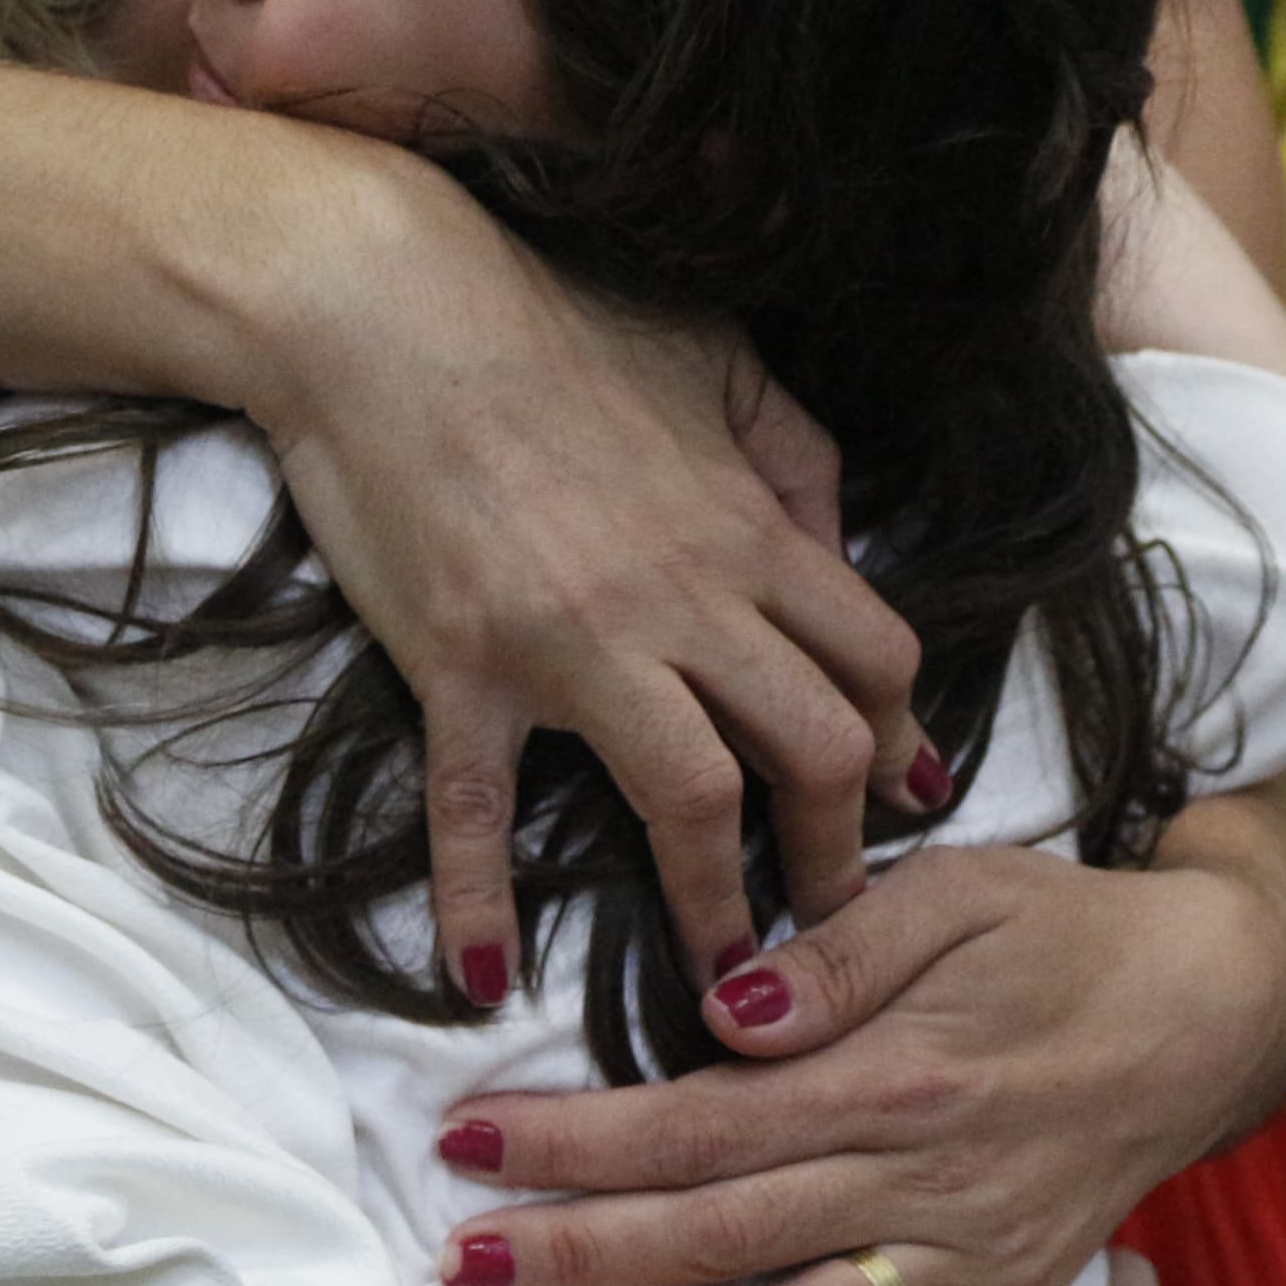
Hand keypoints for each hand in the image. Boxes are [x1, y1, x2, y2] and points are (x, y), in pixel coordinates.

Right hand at [253, 206, 933, 999]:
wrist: (383, 304)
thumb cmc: (547, 316)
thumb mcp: (714, 357)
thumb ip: (794, 456)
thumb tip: (842, 551)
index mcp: (745, 525)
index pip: (875, 657)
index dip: (901, 740)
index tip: (896, 800)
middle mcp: (682, 594)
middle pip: (817, 746)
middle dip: (840, 852)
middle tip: (834, 919)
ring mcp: (570, 639)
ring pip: (692, 796)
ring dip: (718, 903)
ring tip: (727, 977)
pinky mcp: (460, 667)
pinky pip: (477, 811)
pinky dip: (480, 905)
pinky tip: (487, 980)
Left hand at [431, 820, 1285, 1285]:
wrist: (1215, 1016)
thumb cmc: (1068, 934)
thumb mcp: (961, 892)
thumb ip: (841, 953)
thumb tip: (730, 1010)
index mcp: (899, 1076)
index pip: (702, 1121)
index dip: (580, 1140)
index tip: (472, 1136)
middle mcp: (921, 1185)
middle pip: (714, 1236)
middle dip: (574, 1250)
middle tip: (459, 1253)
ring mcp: (958, 1264)